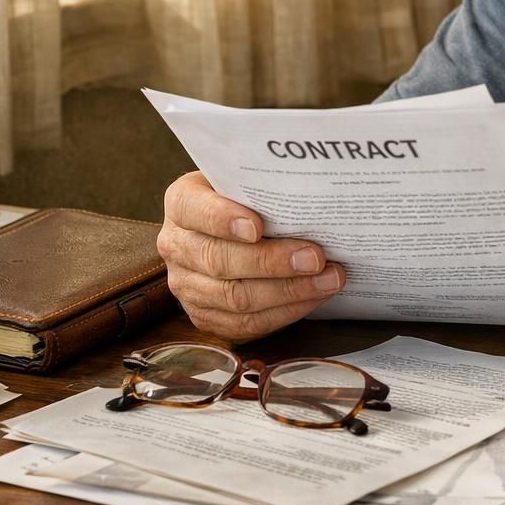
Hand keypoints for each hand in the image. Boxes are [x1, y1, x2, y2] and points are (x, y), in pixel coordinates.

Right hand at [158, 171, 345, 341]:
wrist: (232, 227)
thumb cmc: (247, 198)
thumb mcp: (247, 181)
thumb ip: (265, 187)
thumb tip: (312, 198)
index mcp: (182, 203)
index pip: (195, 210)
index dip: (223, 219)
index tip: (258, 226)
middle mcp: (177, 246)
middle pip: (220, 261)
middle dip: (272, 262)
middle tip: (315, 258)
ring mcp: (186, 285)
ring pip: (235, 297)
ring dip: (288, 291)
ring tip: (328, 279)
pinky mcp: (204, 316)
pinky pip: (244, 323)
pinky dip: (285, 312)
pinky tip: (314, 297)